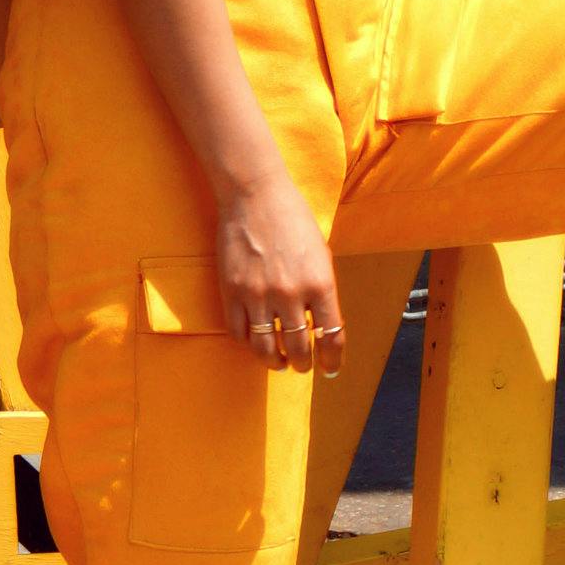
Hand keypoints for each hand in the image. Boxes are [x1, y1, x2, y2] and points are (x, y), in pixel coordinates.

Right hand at [216, 168, 345, 373]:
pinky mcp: (232, 291)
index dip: (332, 360)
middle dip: (304, 364)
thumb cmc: (293, 220)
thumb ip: (321, 291)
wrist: (255, 195)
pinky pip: (238, 332)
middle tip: (303, 366)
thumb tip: (322, 327)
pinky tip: (255, 341)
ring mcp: (258, 295)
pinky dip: (248, 343)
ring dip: (275, 362)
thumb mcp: (321, 255)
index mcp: (320, 284)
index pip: (331, 338)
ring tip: (279, 362)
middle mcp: (291, 294)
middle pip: (299, 348)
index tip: (330, 368)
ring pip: (266, 348)